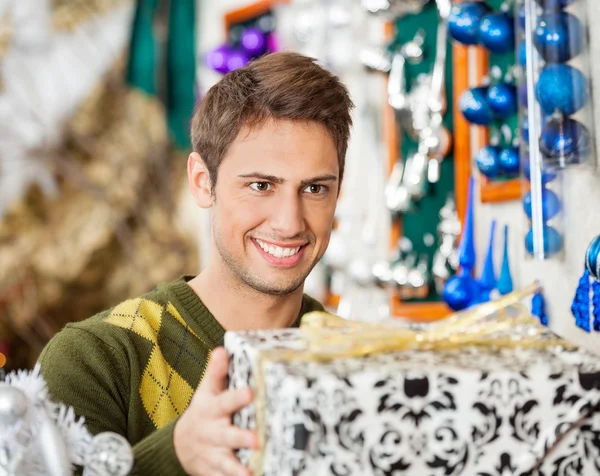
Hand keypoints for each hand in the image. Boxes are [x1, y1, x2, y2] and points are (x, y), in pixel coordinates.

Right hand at [174, 347, 257, 475]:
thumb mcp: (207, 391)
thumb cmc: (204, 412)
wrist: (182, 444)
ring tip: (249, 473)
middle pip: (227, 436)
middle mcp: (213, 433)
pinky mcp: (215, 472)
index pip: (225, 402)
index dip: (237, 398)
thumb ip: (216, 372)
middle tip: (256, 439)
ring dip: (237, 468)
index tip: (250, 393)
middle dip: (240, 438)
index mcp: (212, 410)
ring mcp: (214, 454)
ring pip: (226, 462)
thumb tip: (222, 349)